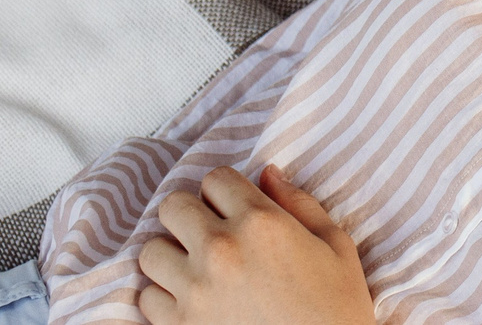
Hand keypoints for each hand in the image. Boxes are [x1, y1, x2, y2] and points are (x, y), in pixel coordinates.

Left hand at [138, 166, 370, 324]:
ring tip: (194, 269)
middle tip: (209, 234)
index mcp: (262, 222)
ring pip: (150, 251)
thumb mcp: (336, 246)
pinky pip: (146, 298)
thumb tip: (267, 173)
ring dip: (171, 256)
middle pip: (173, 206)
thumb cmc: (335, 308)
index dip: (225, 192)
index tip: (233, 210)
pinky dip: (163, 298)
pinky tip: (190, 301)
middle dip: (190, 215)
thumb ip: (300, 203)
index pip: (215, 179)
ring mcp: (196, 289)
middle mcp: (222, 248)